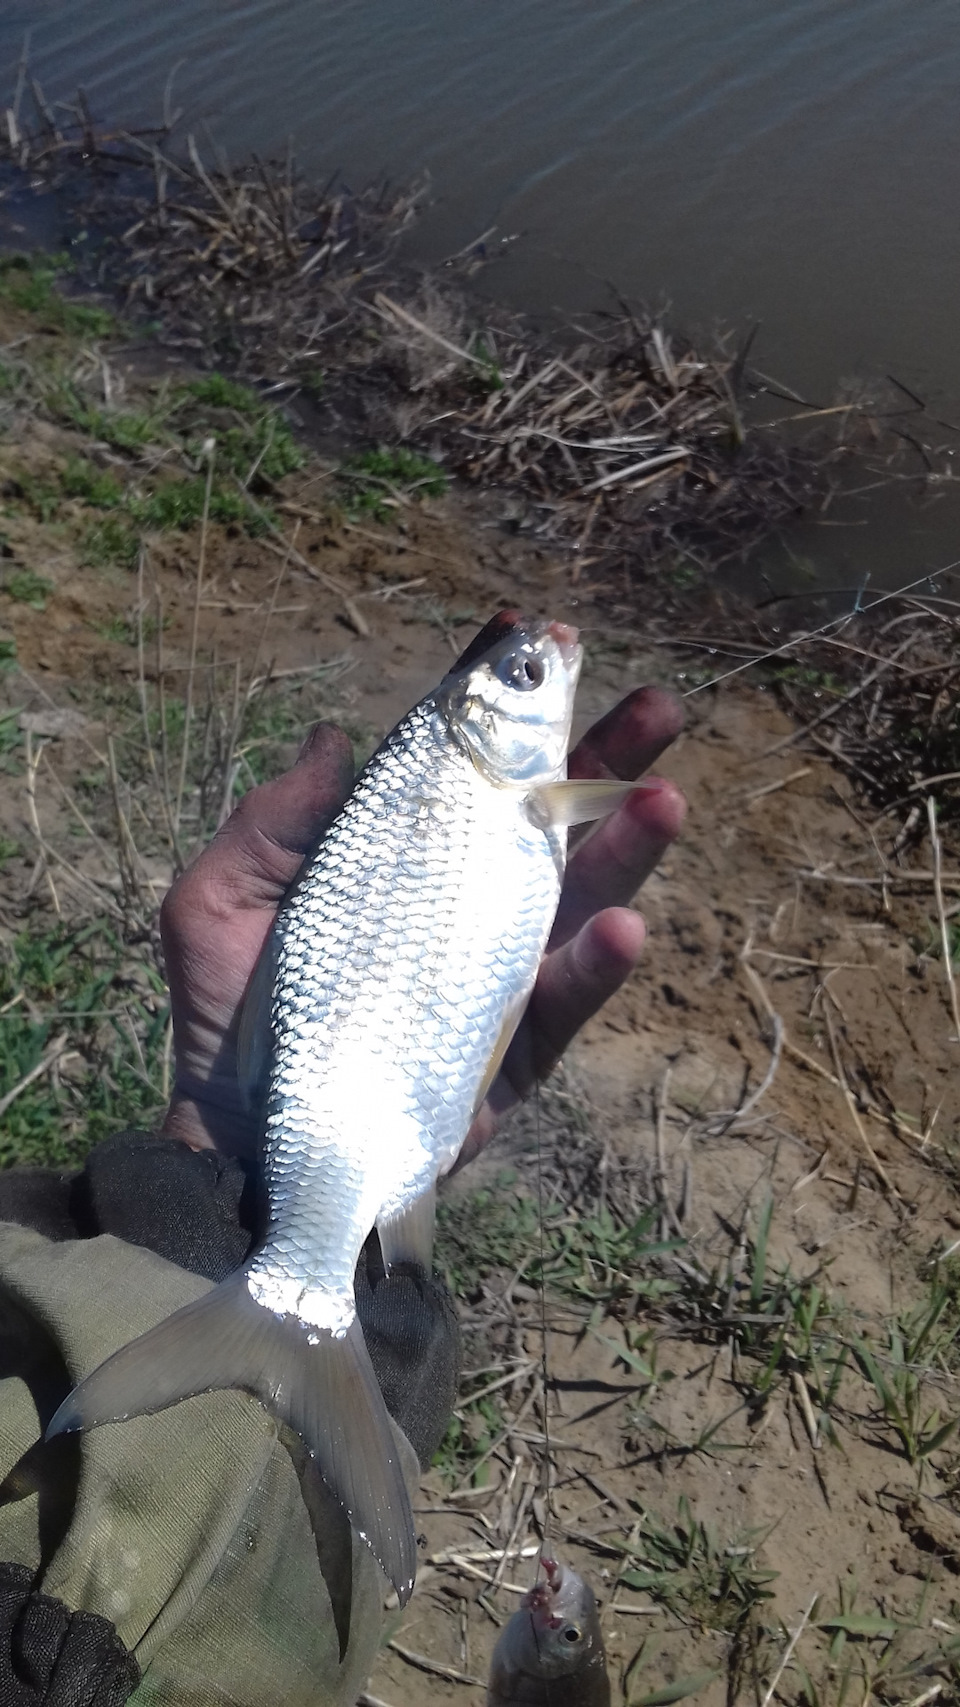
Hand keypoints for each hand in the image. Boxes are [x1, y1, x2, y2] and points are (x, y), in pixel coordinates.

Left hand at [159, 689, 685, 1159]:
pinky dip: (593, 967)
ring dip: (625, 849)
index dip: (490, 701)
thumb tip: (333, 737)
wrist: (234, 1145)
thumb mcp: (216, 901)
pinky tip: (621, 924)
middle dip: (600, 758)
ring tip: (665, 797)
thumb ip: (274, 821)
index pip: (454, 766)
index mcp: (394, 858)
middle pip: (542, 818)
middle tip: (656, 703)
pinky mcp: (509, 1054)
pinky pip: (560, 1004)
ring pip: (574, 900)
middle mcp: (457, 904)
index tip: (530, 634)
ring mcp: (492, 976)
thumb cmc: (224, 1017)